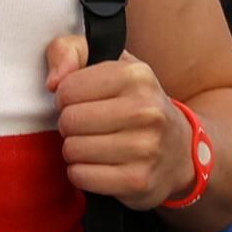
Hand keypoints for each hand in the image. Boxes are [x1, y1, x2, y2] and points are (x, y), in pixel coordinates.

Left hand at [45, 34, 192, 210]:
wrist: (179, 149)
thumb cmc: (134, 101)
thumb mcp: (109, 62)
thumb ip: (71, 51)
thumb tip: (53, 82)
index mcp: (136, 76)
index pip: (67, 89)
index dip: (65, 97)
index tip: (82, 101)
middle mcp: (145, 111)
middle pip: (69, 121)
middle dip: (69, 124)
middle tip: (86, 125)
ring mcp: (145, 148)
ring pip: (73, 150)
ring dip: (75, 149)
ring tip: (93, 143)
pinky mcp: (138, 180)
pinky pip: (82, 177)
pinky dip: (81, 172)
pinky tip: (97, 164)